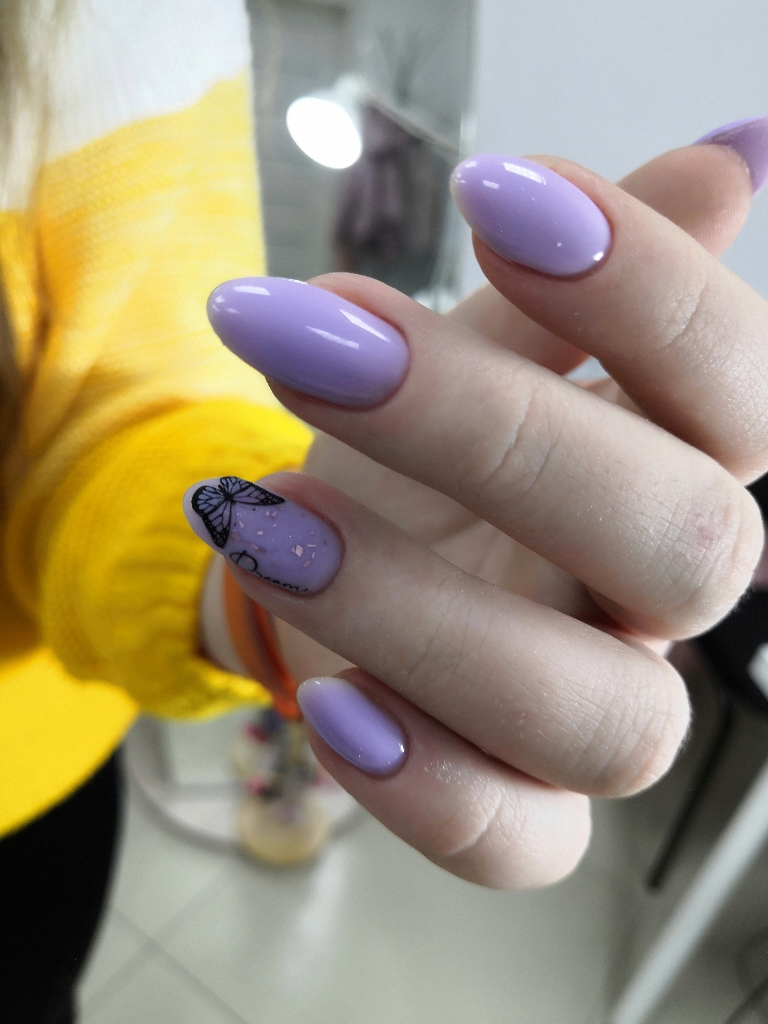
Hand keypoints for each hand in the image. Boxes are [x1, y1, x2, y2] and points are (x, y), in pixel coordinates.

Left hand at [188, 135, 764, 887]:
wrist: (338, 558)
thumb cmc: (422, 449)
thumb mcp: (489, 347)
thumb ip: (586, 279)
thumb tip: (732, 158)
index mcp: (675, 466)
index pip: (736, 386)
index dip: (647, 291)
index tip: (500, 191)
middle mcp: (657, 598)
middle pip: (677, 544)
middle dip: (498, 434)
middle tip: (317, 346)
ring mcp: (595, 714)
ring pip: (595, 714)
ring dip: (422, 614)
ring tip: (267, 517)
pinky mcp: (519, 807)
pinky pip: (517, 843)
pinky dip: (427, 785)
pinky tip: (328, 703)